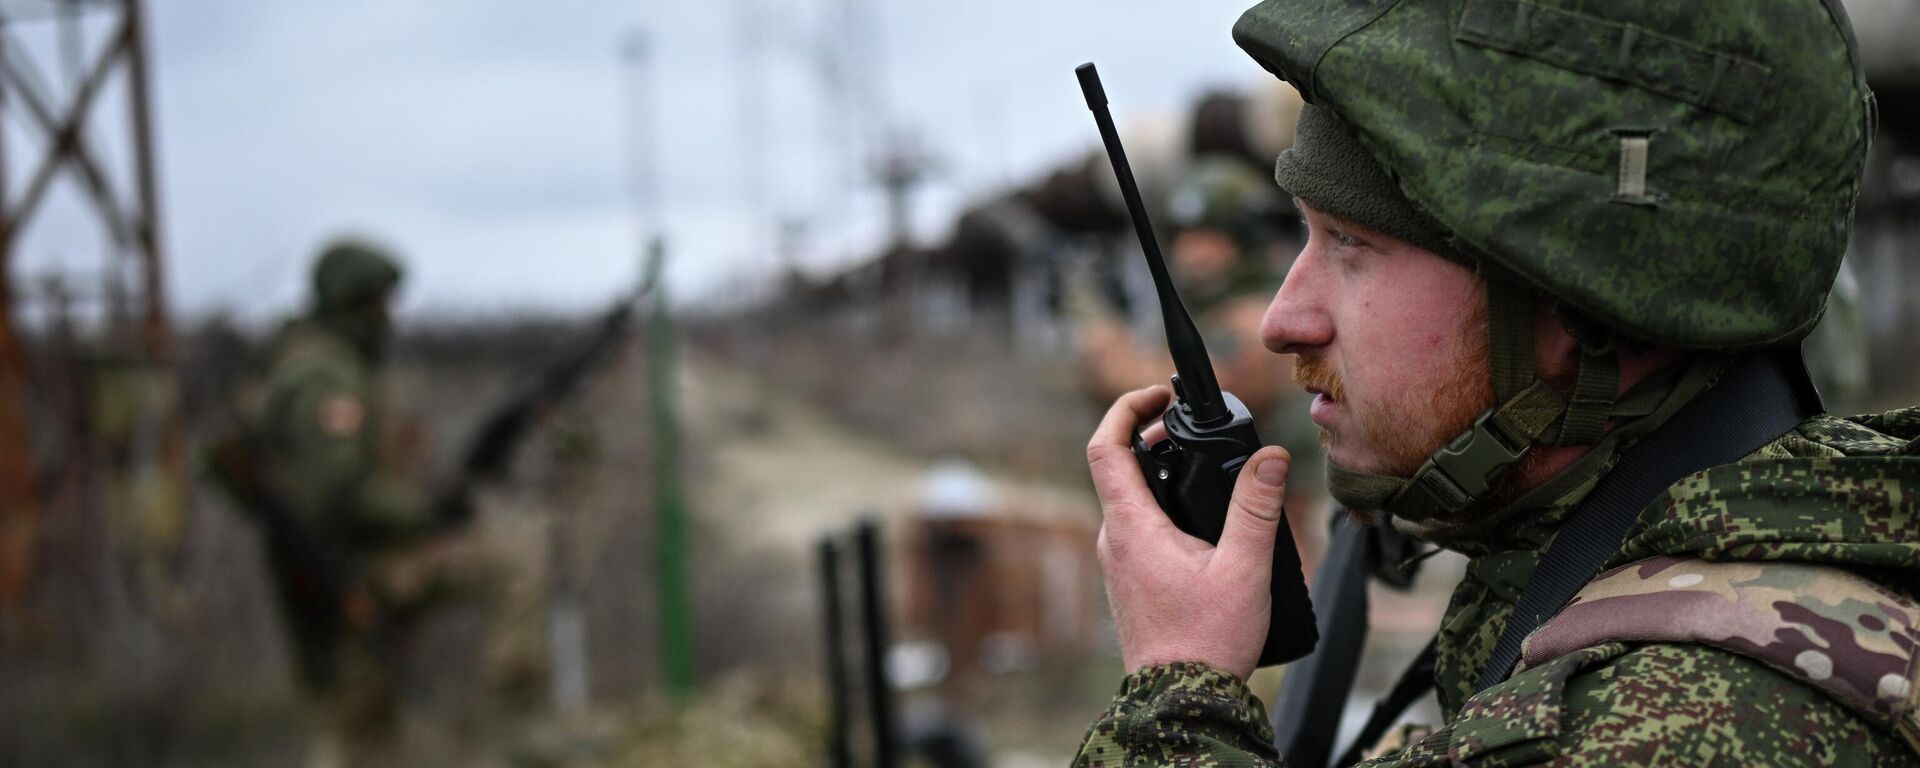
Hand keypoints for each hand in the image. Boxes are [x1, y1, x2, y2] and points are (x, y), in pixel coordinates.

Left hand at [1088, 386, 1291, 680]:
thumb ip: (1256, 507)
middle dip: (1156, 440)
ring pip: (1132, 500)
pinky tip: (1203, 523)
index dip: (1125, 409)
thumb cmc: (1207, 641)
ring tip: (1206, 472)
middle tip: (1193, 431)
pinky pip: (1139, 528)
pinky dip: (1164, 508)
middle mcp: (1113, 539)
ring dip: (1163, 476)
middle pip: (1121, 469)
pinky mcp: (1129, 579)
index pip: (1104, 447)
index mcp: (1130, 526)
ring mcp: (1118, 561)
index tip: (1157, 396)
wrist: (1182, 700)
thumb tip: (1271, 456)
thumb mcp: (1244, 568)